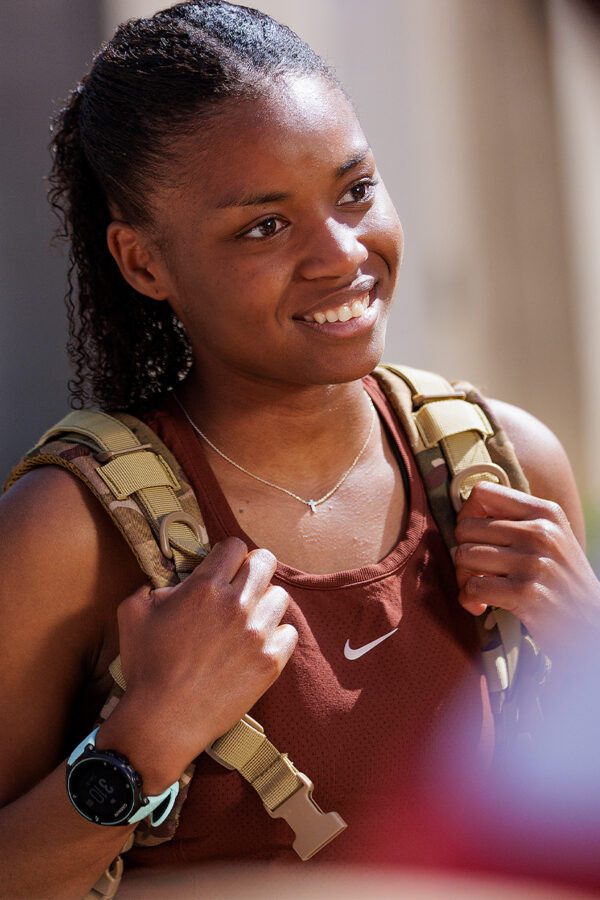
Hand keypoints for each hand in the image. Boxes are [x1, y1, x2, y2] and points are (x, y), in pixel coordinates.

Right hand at [97, 537, 296, 791]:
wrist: (163, 720)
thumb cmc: (146, 666)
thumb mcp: (132, 613)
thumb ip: (151, 587)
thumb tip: (171, 584)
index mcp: (204, 586)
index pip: (234, 546)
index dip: (228, 554)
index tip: (224, 567)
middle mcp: (236, 603)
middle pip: (264, 562)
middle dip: (253, 568)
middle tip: (243, 585)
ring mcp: (257, 632)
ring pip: (280, 597)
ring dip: (265, 603)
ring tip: (250, 618)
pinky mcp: (271, 661)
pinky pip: (289, 632)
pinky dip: (276, 635)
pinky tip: (259, 644)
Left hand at [454, 481, 599, 661]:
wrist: (590, 623)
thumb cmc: (562, 580)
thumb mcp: (551, 538)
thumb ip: (516, 521)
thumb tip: (466, 513)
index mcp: (545, 512)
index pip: (483, 492)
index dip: (468, 514)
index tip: (474, 535)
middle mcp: (540, 532)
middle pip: (466, 527)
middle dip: (462, 551)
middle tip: (475, 570)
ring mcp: (533, 562)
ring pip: (464, 556)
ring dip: (464, 577)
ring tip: (480, 587)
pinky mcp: (525, 592)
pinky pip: (472, 587)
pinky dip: (469, 599)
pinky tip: (481, 605)